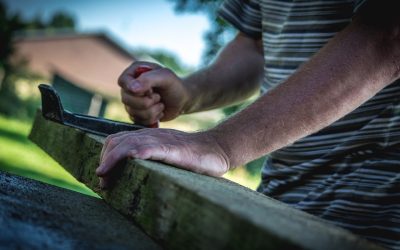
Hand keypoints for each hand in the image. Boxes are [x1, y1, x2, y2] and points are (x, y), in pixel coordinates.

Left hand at [96, 129, 229, 187]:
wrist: (217, 148)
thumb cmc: (194, 157)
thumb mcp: (167, 155)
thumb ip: (150, 157)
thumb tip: (132, 172)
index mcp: (148, 138)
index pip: (117, 140)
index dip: (105, 156)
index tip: (103, 174)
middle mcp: (151, 136)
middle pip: (117, 141)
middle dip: (104, 161)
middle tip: (102, 181)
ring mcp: (162, 141)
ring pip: (129, 144)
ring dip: (112, 160)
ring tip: (105, 178)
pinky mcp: (173, 148)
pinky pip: (151, 147)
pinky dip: (137, 152)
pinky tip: (130, 159)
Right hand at [118, 61, 189, 124]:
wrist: (183, 101)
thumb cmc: (175, 85)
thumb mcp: (165, 77)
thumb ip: (148, 79)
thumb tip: (131, 89)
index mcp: (134, 72)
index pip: (123, 81)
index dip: (133, 89)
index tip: (150, 90)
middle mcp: (130, 87)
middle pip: (126, 99)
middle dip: (146, 102)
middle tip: (158, 97)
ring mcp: (132, 101)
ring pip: (133, 112)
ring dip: (152, 110)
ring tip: (160, 104)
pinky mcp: (137, 114)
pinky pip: (138, 121)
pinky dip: (152, 118)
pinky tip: (159, 111)